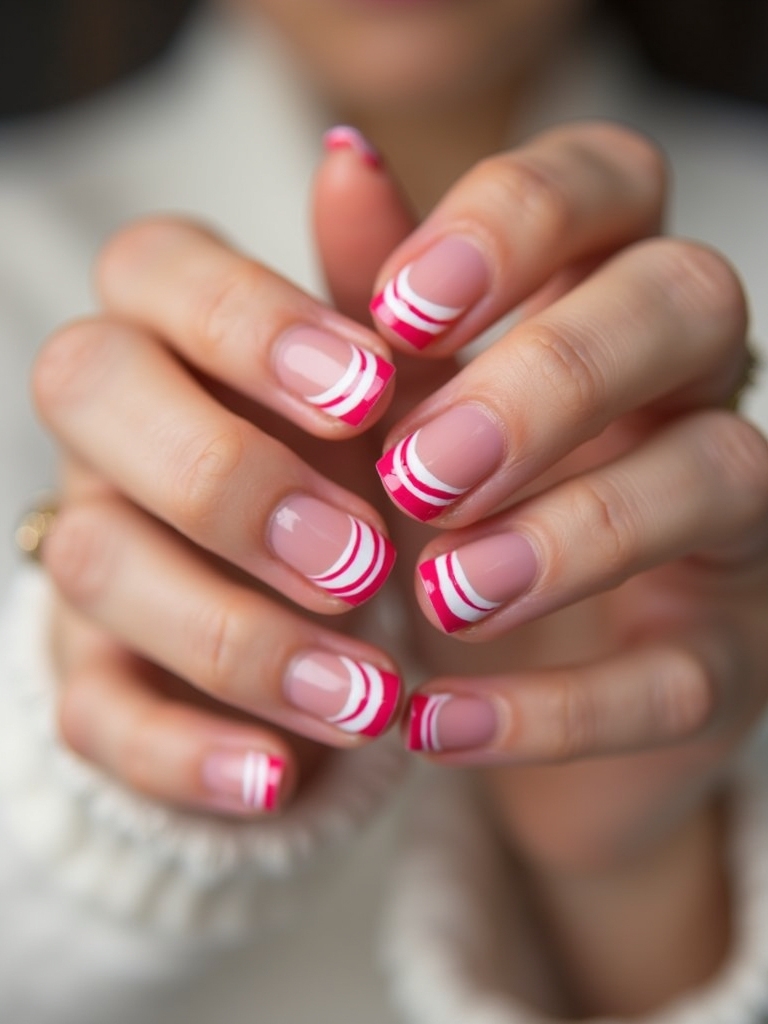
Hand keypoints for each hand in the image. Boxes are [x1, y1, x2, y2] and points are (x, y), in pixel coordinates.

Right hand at [31, 149, 418, 816]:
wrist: (355, 627)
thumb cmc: (380, 477)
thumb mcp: (403, 392)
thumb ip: (378, 291)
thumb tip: (355, 155)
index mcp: (187, 331)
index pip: (156, 268)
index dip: (246, 319)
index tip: (370, 392)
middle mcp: (117, 426)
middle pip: (84, 389)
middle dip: (229, 477)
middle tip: (365, 558)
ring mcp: (95, 547)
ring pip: (99, 565)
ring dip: (240, 638)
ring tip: (373, 695)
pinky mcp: (96, 674)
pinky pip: (98, 714)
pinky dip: (193, 753)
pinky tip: (289, 777)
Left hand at [367, 122, 767, 877]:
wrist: (485, 685)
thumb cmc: (436, 507)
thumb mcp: (392, 400)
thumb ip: (375, 295)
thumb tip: (342, 162)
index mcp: (595, 293)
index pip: (609, 182)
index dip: (516, 222)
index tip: (399, 311)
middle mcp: (682, 387)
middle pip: (687, 301)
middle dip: (552, 376)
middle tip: (419, 469)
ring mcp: (723, 523)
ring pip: (719, 474)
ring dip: (571, 535)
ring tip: (438, 593)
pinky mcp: (721, 656)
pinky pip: (680, 676)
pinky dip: (557, 708)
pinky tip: (434, 724)